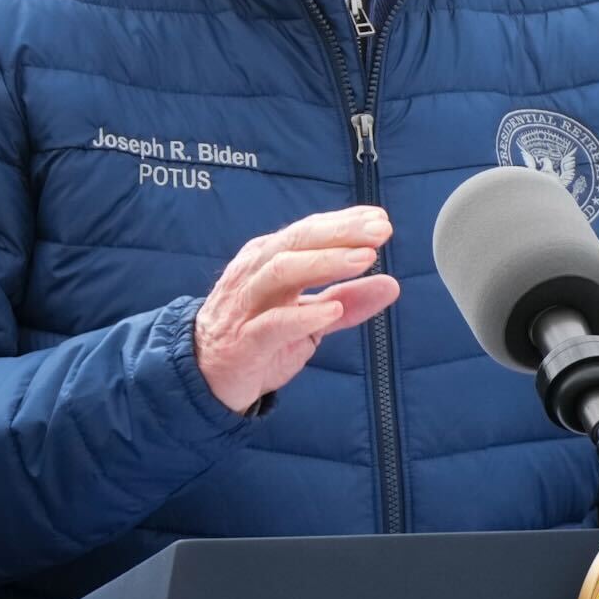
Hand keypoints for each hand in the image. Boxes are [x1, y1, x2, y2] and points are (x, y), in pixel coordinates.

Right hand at [195, 205, 399, 412]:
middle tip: (381, 231)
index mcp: (269, 259)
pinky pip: (271, 324)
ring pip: (281, 271)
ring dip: (325, 263)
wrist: (206, 380)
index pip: (308, 230)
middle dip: (341, 233)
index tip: (381, 218)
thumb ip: (347, 299)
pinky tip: (332, 311)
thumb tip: (392, 284)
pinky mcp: (242, 342)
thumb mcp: (310, 318)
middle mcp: (254, 273)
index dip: (344, 222)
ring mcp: (246, 305)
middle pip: (296, 241)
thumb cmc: (259, 337)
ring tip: (364, 259)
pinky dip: (302, 315)